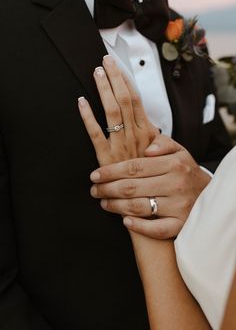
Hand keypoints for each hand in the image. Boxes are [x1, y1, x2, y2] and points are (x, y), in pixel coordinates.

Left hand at [78, 55, 158, 165]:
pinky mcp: (106, 157)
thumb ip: (157, 137)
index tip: (117, 65)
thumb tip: (152, 126)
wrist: (148, 200)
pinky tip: (81, 103)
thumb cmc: (154, 176)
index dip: (126, 81)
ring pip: (111, 111)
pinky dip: (88, 117)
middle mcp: (134, 135)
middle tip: (105, 61)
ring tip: (96, 73)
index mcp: (148, 132)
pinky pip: (96, 133)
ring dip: (103, 90)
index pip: (136, 100)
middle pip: (124, 100)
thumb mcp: (164, 154)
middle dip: (114, 78)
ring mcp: (120, 145)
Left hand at [90, 135, 210, 238]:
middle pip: (131, 187)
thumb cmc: (187, 172)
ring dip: (116, 206)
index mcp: (173, 164)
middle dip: (107, 189)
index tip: (95, 175)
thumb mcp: (179, 151)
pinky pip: (156, 229)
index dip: (111, 171)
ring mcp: (178, 207)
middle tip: (94, 190)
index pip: (134, 167)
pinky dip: (139, 226)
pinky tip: (125, 222)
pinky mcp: (181, 225)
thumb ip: (163, 143)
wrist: (213, 195)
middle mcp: (175, 185)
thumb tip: (146, 149)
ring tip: (103, 202)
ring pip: (138, 207)